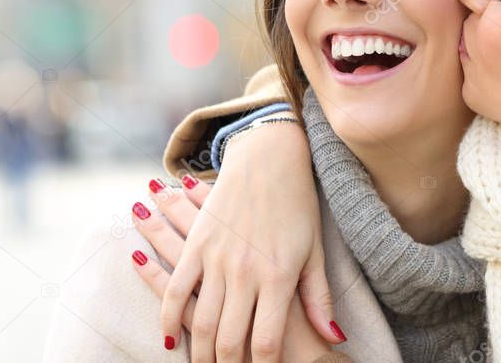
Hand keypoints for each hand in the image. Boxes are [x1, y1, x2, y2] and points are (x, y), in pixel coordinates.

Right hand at [131, 181, 331, 361]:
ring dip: (199, 352)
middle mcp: (246, 271)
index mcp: (278, 276)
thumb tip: (332, 339)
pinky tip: (170, 340)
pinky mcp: (198, 243)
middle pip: (229, 340)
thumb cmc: (299, 204)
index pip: (266, 342)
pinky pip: (175, 288)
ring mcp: (218, 257)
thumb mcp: (315, 251)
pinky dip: (168, 319)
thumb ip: (318, 297)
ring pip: (201, 321)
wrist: (270, 156)